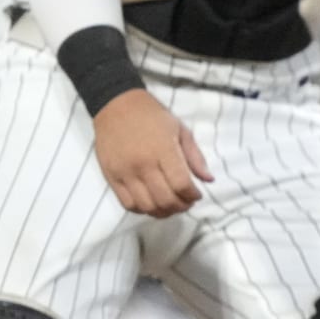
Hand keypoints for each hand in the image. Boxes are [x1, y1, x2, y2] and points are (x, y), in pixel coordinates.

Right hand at [93, 90, 213, 216]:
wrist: (117, 106)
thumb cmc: (153, 116)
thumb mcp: (181, 130)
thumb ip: (195, 157)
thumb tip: (208, 180)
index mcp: (163, 150)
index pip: (181, 184)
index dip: (192, 195)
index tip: (197, 195)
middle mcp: (143, 165)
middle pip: (165, 199)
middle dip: (181, 207)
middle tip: (186, 203)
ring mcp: (125, 173)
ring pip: (146, 206)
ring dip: (163, 212)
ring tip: (171, 206)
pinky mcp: (111, 177)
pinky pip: (127, 204)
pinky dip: (142, 210)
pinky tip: (151, 204)